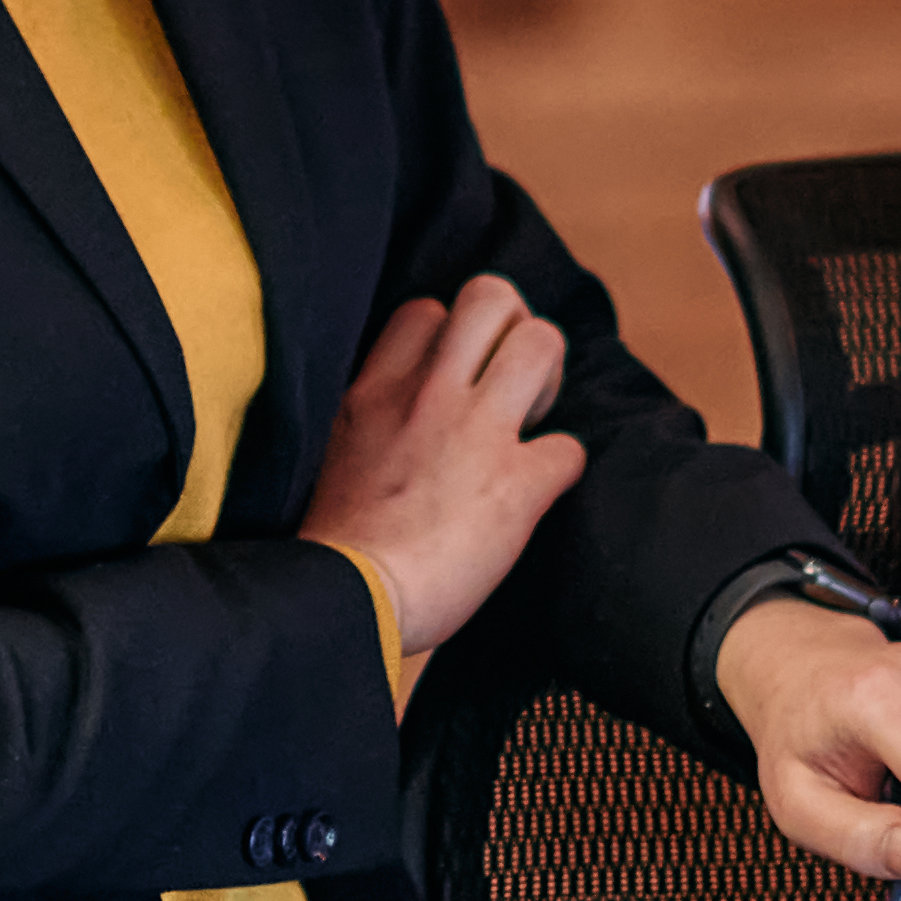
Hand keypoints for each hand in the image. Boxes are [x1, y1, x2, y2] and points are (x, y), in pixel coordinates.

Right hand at [295, 275, 584, 664]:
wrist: (349, 602)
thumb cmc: (334, 550)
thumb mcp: (332, 458)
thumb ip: (370, 425)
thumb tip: (400, 427)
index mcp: (374, 393)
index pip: (426, 312)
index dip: (452, 335)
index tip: (455, 376)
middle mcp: (427, 396)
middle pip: (491, 297)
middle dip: (514, 328)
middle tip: (512, 380)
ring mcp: (476, 433)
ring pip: (543, 342)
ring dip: (548, 379)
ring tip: (530, 420)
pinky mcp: (517, 486)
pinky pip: (569, 449)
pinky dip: (560, 468)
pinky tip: (538, 491)